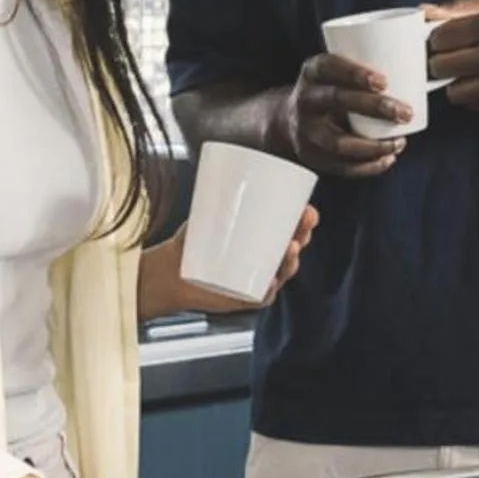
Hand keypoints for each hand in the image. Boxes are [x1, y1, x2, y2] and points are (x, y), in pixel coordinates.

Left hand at [141, 207, 319, 318]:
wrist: (171, 273)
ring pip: (283, 271)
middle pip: (293, 248)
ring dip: (291, 261)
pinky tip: (272, 281)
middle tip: (302, 226)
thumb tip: (221, 180)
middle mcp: (264, 259)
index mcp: (262, 238)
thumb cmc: (191, 244)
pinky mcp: (245, 297)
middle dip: (303, 236)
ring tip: (290, 248)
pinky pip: (263, 295)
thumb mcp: (203, 218)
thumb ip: (212, 202)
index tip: (308, 210)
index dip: (304, 221)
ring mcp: (257, 279)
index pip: (291, 228)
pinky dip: (270, 289)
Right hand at [274, 52, 409, 178]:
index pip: (328, 66)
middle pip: (336, 100)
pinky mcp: (312, 157)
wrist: (288, 120)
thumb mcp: (335, 73)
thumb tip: (419, 64)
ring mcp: (306, 132)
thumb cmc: (330, 90)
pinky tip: (388, 159)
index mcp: (312, 73)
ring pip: (338, 142)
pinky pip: (341, 167)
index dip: (354, 73)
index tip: (383, 81)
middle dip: (374, 107)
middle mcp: (305, 101)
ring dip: (373, 146)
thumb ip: (364, 69)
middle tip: (404, 112)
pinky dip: (368, 167)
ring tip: (399, 142)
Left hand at [423, 0, 478, 111]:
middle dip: (442, 63)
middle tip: (452, 59)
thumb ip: (463, 7)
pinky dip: (476, 97)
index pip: (441, 38)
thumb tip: (423, 11)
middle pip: (442, 67)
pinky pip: (477, 106)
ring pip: (455, 93)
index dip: (438, 41)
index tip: (444, 41)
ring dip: (457, 84)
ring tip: (469, 75)